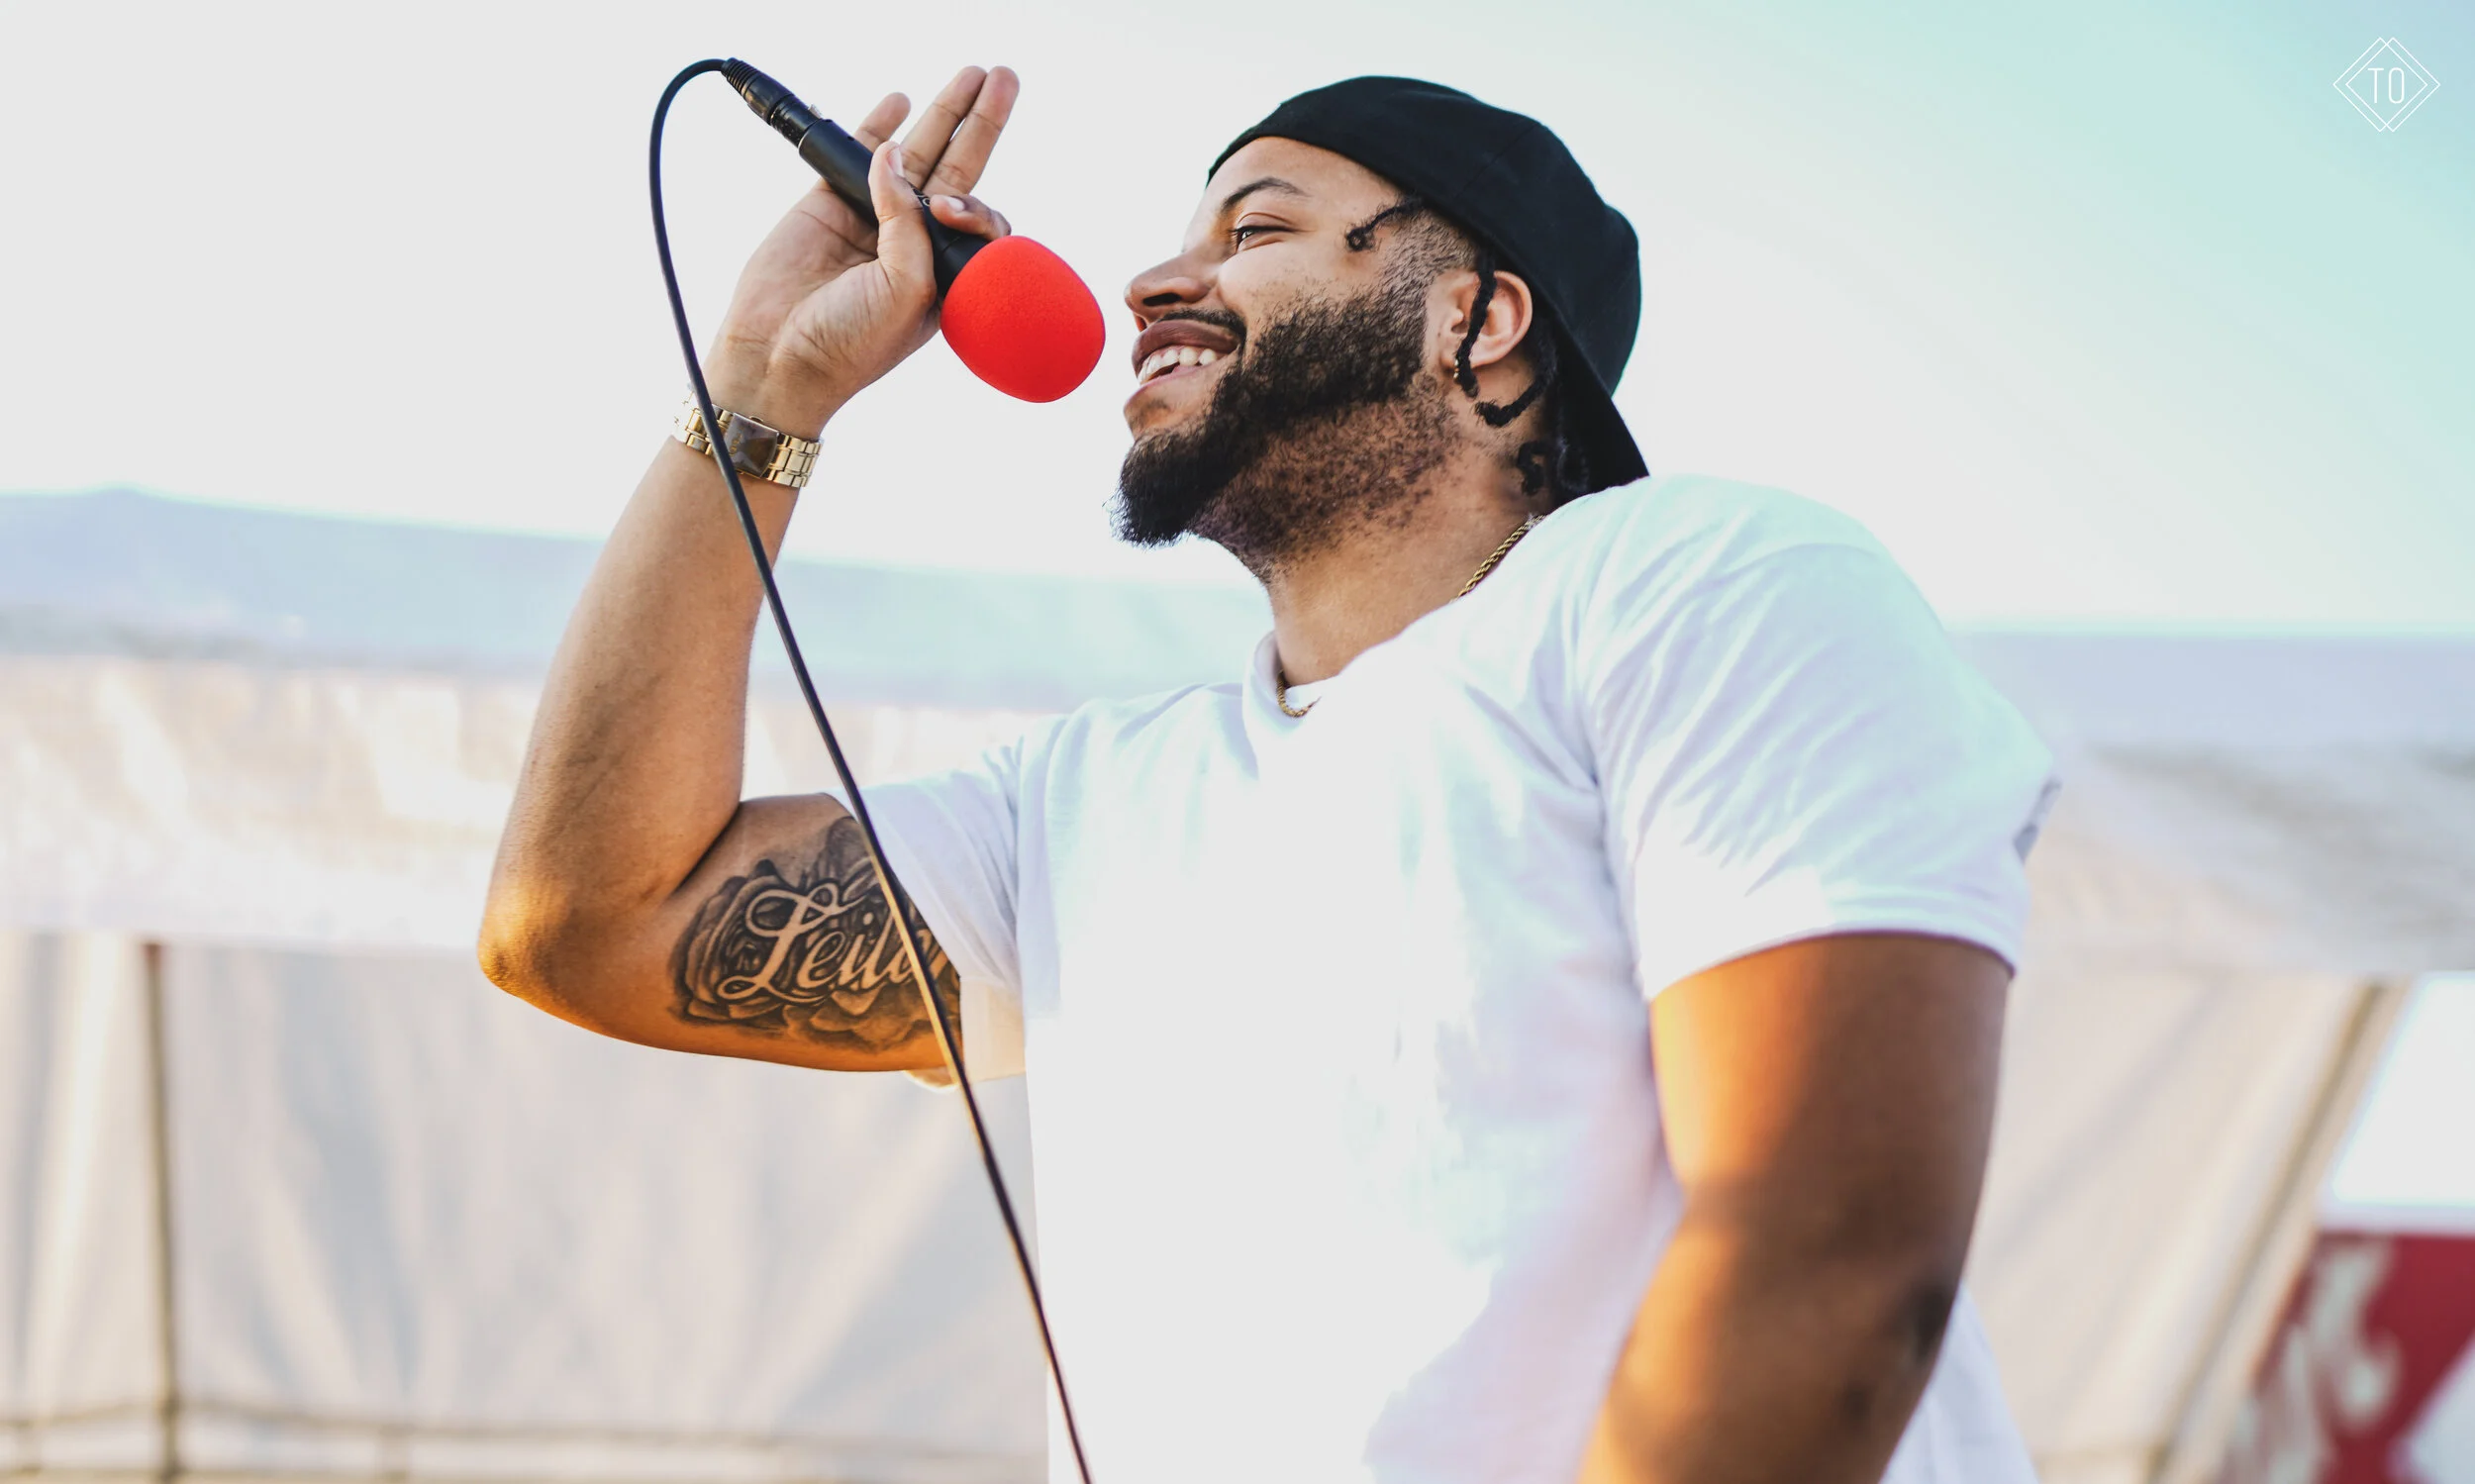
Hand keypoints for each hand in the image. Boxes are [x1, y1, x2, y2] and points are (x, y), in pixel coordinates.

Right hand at [706, 66, 1018, 433]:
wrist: (777, 357)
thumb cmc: (851, 344)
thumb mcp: (908, 291)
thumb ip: (910, 225)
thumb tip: (894, 159)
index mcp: (945, 275)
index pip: (979, 219)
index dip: (974, 202)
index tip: (947, 208)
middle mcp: (914, 245)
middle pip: (956, 171)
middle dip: (981, 124)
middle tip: (1004, 78)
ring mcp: (871, 221)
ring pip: (913, 155)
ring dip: (941, 114)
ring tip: (971, 75)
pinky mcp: (828, 204)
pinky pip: (858, 156)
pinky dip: (879, 126)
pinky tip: (900, 100)